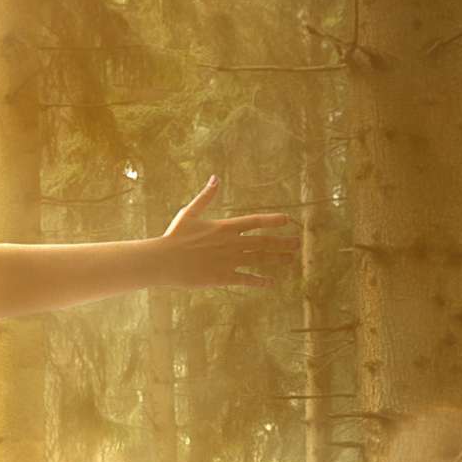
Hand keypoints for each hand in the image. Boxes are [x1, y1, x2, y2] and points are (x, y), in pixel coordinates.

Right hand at [150, 176, 301, 289]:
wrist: (164, 261)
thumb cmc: (174, 236)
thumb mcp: (189, 213)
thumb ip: (206, 196)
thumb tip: (215, 178)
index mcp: (224, 227)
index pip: (255, 222)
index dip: (272, 220)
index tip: (287, 220)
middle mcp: (231, 243)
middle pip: (263, 242)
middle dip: (282, 243)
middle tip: (297, 244)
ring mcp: (229, 261)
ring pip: (260, 260)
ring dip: (277, 259)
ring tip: (291, 260)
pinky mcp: (224, 277)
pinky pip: (247, 279)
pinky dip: (260, 281)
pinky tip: (272, 282)